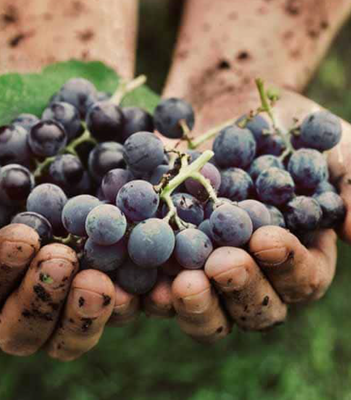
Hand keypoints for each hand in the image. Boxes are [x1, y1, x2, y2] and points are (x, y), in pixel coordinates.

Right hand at [0, 0, 138, 360]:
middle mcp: (25, 284)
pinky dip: (134, 301)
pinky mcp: (113, 275)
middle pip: (21, 327)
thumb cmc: (4, 134)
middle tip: (64, 261)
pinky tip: (150, 283)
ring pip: (69, 332)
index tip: (26, 235)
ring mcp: (71, 284)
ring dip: (84, 315)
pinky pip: (122, 304)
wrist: (61, 125)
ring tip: (101, 282)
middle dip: (40, 300)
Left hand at [139, 85, 349, 340]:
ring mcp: (205, 270)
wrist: (226, 110)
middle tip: (221, 265)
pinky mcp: (165, 259)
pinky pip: (153, 286)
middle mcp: (252, 273)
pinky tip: (130, 284)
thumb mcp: (332, 145)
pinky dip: (143, 292)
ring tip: (178, 285)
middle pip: (252, 307)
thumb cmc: (285, 129)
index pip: (302, 279)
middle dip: (239, 289)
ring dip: (192, 304)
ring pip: (204, 309)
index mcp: (296, 257)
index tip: (267, 239)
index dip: (288, 266)